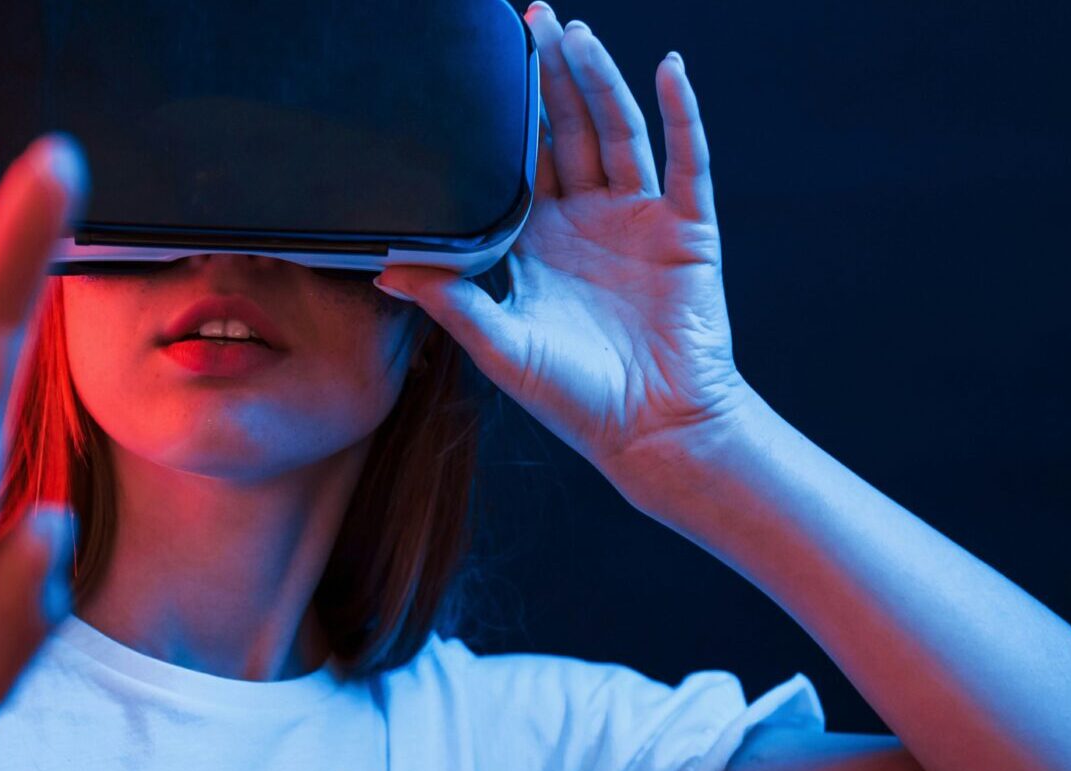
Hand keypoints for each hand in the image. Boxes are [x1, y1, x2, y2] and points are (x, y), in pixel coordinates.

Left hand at [375, 5, 758, 472]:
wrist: (653, 430)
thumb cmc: (574, 398)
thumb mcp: (499, 347)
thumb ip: (450, 301)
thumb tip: (385, 269)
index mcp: (536, 243)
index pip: (513, 162)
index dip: (499, 117)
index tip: (476, 65)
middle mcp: (584, 220)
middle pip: (564, 130)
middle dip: (545, 75)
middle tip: (526, 18)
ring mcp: (637, 218)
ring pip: (615, 130)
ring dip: (598, 80)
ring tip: (573, 32)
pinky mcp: (685, 227)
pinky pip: (685, 158)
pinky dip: (680, 112)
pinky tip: (668, 68)